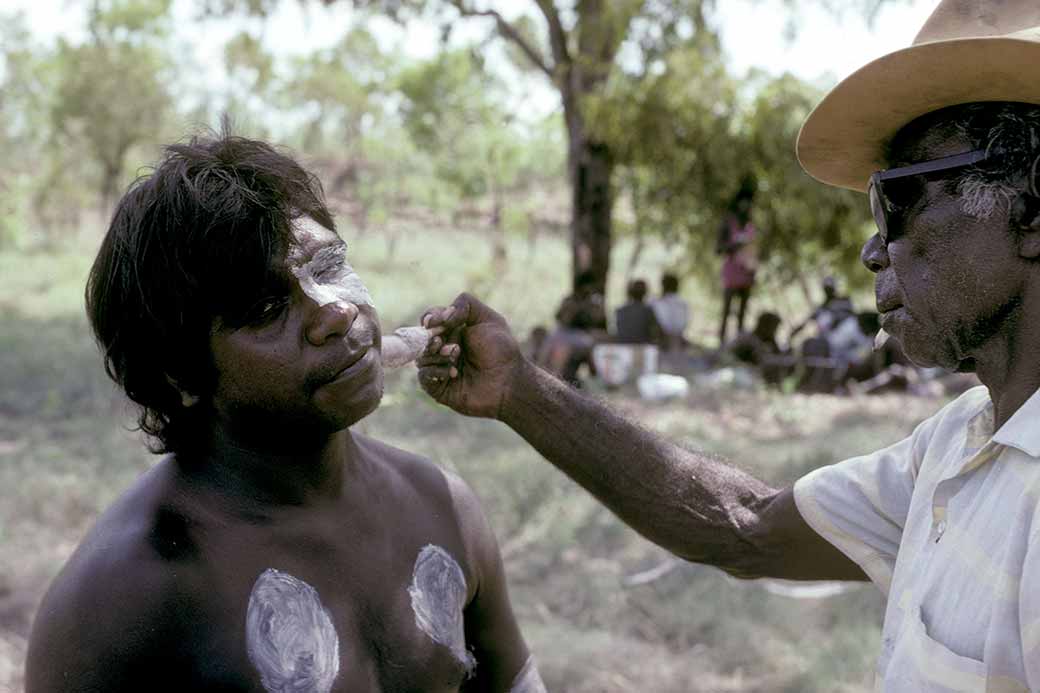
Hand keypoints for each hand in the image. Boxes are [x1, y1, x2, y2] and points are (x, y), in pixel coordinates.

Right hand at [417, 293, 525, 418]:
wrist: (509, 381)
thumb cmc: (501, 350)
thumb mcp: (488, 319)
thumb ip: (465, 305)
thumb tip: (441, 316)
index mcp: (453, 331)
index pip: (430, 320)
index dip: (430, 318)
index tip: (434, 322)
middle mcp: (444, 348)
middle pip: (422, 339)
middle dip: (431, 338)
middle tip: (442, 341)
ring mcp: (440, 368)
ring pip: (421, 358)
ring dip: (436, 355)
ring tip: (455, 355)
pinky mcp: (439, 387)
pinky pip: (424, 377)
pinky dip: (434, 371)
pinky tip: (452, 372)